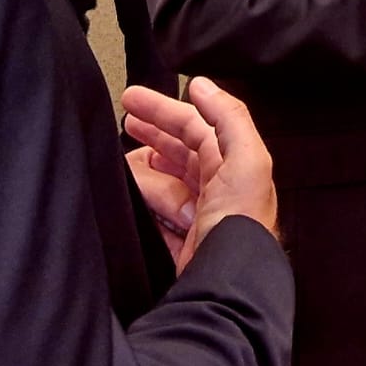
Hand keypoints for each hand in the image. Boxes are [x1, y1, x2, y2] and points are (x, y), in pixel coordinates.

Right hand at [120, 77, 278, 267]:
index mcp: (233, 165)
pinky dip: (141, 201)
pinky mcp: (179, 242)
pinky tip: (124, 192)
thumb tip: (201, 85)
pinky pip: (153, 214)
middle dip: (153, 132)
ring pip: (161, 180)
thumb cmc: (241, 219)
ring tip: (119, 160)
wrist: (227, 280)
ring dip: (142, 167)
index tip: (131, 99)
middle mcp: (216, 188)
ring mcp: (195, 216)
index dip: (164, 110)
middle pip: (178, 151)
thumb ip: (228, 117)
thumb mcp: (246, 158)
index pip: (195, 127)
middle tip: (124, 119)